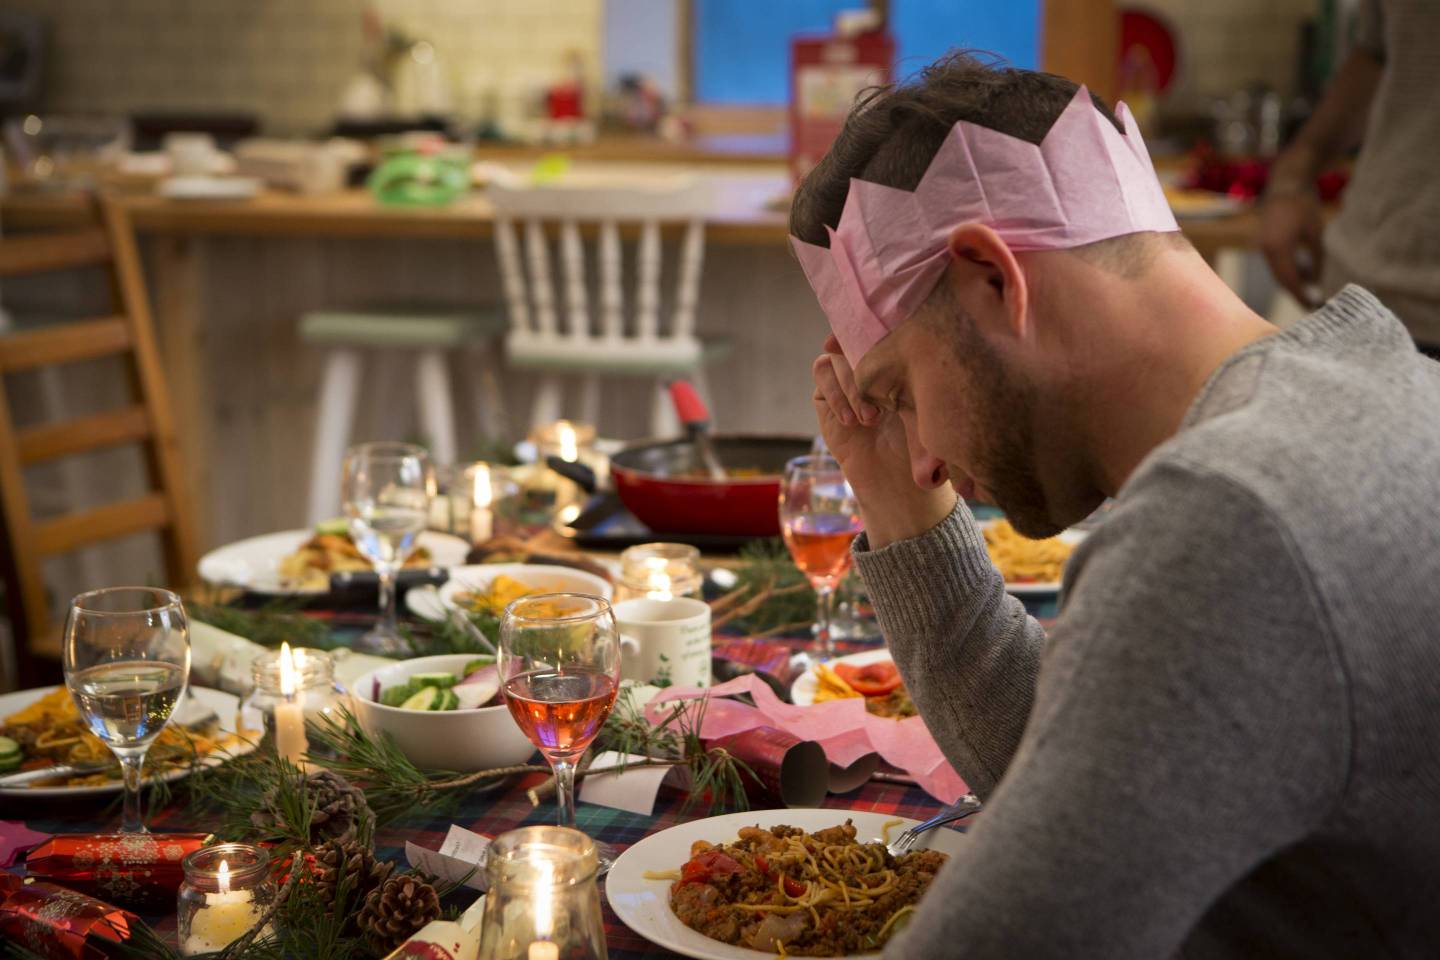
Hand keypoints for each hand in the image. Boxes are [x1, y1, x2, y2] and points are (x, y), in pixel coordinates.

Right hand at [811, 336, 953, 547]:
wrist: (895, 480)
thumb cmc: (919, 447)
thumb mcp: (926, 415)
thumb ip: (925, 395)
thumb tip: (925, 402)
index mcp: (895, 359)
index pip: (880, 327)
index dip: (873, 321)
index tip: (877, 327)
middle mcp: (868, 363)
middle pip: (853, 336)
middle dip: (862, 357)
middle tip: (880, 393)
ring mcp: (845, 377)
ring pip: (836, 357)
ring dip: (851, 384)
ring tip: (869, 418)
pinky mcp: (825, 394)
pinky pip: (822, 375)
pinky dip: (836, 392)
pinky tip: (851, 420)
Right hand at [1260, 189, 1325, 308]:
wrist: (1286, 182)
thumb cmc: (1304, 204)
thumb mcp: (1316, 233)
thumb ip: (1317, 259)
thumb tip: (1319, 283)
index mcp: (1277, 248)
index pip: (1288, 280)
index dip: (1301, 296)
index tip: (1314, 308)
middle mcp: (1265, 250)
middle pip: (1281, 280)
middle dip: (1296, 293)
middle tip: (1313, 307)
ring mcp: (1263, 247)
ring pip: (1278, 272)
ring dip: (1293, 283)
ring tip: (1312, 293)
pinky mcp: (1266, 243)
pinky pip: (1277, 263)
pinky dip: (1289, 271)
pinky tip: (1304, 275)